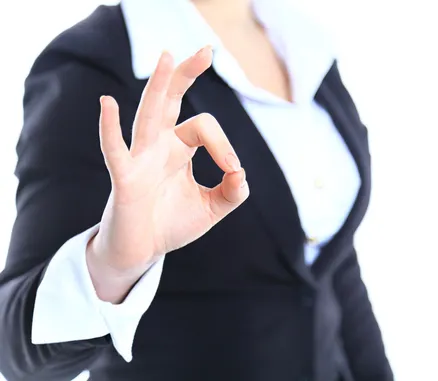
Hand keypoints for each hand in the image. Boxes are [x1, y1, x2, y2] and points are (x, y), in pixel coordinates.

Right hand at [86, 47, 248, 302]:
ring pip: (148, 115)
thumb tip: (241, 173)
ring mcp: (140, 159)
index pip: (204, 127)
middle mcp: (159, 146)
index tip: (233, 170)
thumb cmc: (172, 224)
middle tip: (207, 49)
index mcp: (179, 148)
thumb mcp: (212, 208)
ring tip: (167, 56)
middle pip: (171, 101)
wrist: (143, 251)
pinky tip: (107, 103)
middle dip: (186, 75)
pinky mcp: (124, 178)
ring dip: (158, 87)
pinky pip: (116, 150)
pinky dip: (110, 128)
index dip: (224, 144)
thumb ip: (232, 192)